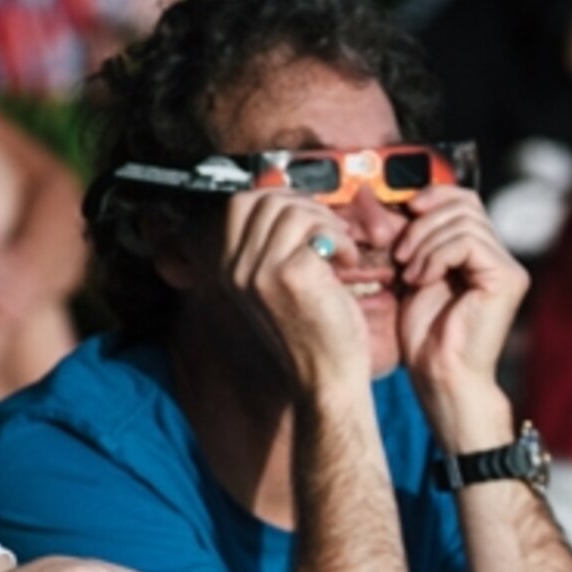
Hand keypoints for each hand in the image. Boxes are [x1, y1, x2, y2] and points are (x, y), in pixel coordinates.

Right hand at [215, 189, 371, 388]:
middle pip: (265, 200)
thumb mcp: (273, 283)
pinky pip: (321, 232)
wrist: (325, 378)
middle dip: (306, 207)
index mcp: (223, 269)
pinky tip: (348, 267)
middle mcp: (233, 269)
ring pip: (294, 211)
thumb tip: (278, 193)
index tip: (305, 218)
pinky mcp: (290, 275)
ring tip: (340, 253)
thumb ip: (266, 244)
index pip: (237, 204)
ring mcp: (258, 272)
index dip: (277, 199)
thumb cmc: (310, 332)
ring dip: (328, 224)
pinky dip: (343, 243)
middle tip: (330, 234)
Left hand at [393, 185, 527, 432]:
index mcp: (481, 254)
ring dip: (425, 242)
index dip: (434, 196)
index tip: (405, 211)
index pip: (465, 201)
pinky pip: (467, 242)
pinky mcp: (508, 278)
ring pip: (464, 221)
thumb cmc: (425, 336)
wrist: (441, 376)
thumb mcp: (412, 273)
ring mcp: (508, 268)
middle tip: (401, 256)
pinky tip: (423, 280)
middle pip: (465, 204)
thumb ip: (413, 238)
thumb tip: (391, 197)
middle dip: (424, 223)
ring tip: (410, 274)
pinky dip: (437, 255)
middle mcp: (501, 258)